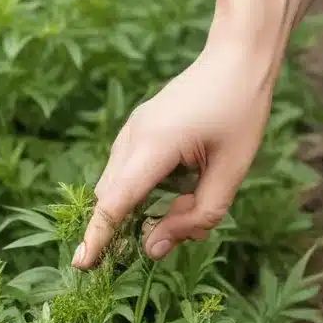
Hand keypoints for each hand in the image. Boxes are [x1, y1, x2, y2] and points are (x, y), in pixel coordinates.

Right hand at [72, 42, 273, 268]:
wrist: (237, 57)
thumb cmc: (241, 113)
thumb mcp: (232, 172)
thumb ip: (198, 215)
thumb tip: (155, 248)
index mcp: (155, 145)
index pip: (116, 201)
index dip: (98, 236)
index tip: (81, 265)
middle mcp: (134, 136)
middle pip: (113, 197)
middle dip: (129, 226)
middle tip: (174, 233)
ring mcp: (133, 129)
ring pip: (118, 185)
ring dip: (139, 208)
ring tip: (187, 207)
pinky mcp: (139, 127)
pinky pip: (127, 169)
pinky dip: (142, 190)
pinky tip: (181, 187)